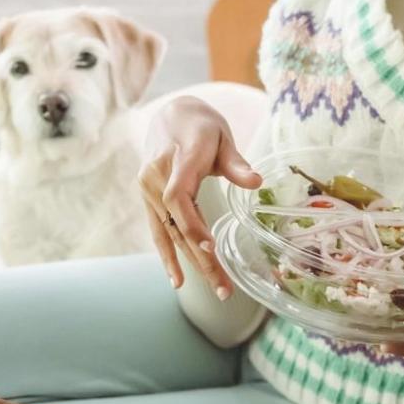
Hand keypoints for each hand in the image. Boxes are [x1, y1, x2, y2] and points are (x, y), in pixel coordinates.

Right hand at [139, 95, 261, 298]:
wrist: (170, 114)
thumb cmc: (201, 126)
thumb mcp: (222, 137)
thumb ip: (235, 163)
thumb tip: (256, 182)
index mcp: (176, 159)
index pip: (178, 196)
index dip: (191, 223)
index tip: (208, 246)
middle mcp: (155, 176)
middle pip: (176, 224)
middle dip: (200, 258)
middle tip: (224, 288)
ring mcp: (147, 189)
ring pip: (168, 233)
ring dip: (189, 264)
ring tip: (215, 289)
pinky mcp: (147, 199)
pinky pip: (157, 231)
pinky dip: (168, 255)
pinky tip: (178, 279)